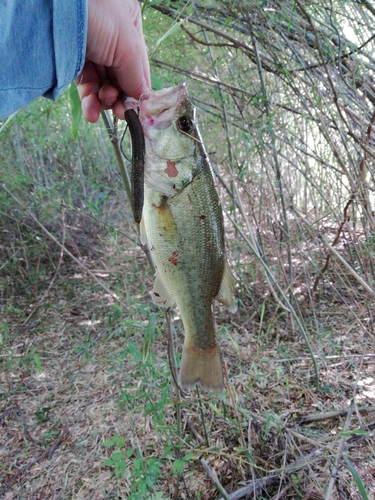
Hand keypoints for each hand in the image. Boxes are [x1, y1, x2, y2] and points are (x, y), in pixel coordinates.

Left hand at [77, 0, 149, 122]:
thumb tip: (142, 101)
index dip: (137, 90)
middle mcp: (112, 38)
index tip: (136, 110)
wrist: (52, 6)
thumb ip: (136, 78)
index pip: (138, 66)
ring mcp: (91, 49)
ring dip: (104, 100)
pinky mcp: (71, 59)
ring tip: (102, 104)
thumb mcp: (127, 48)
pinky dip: (89, 100)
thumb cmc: (98, 17)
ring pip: (102, 84)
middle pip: (121, 78)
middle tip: (120, 112)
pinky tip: (91, 112)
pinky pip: (84, 84)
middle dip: (120, 97)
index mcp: (130, 28)